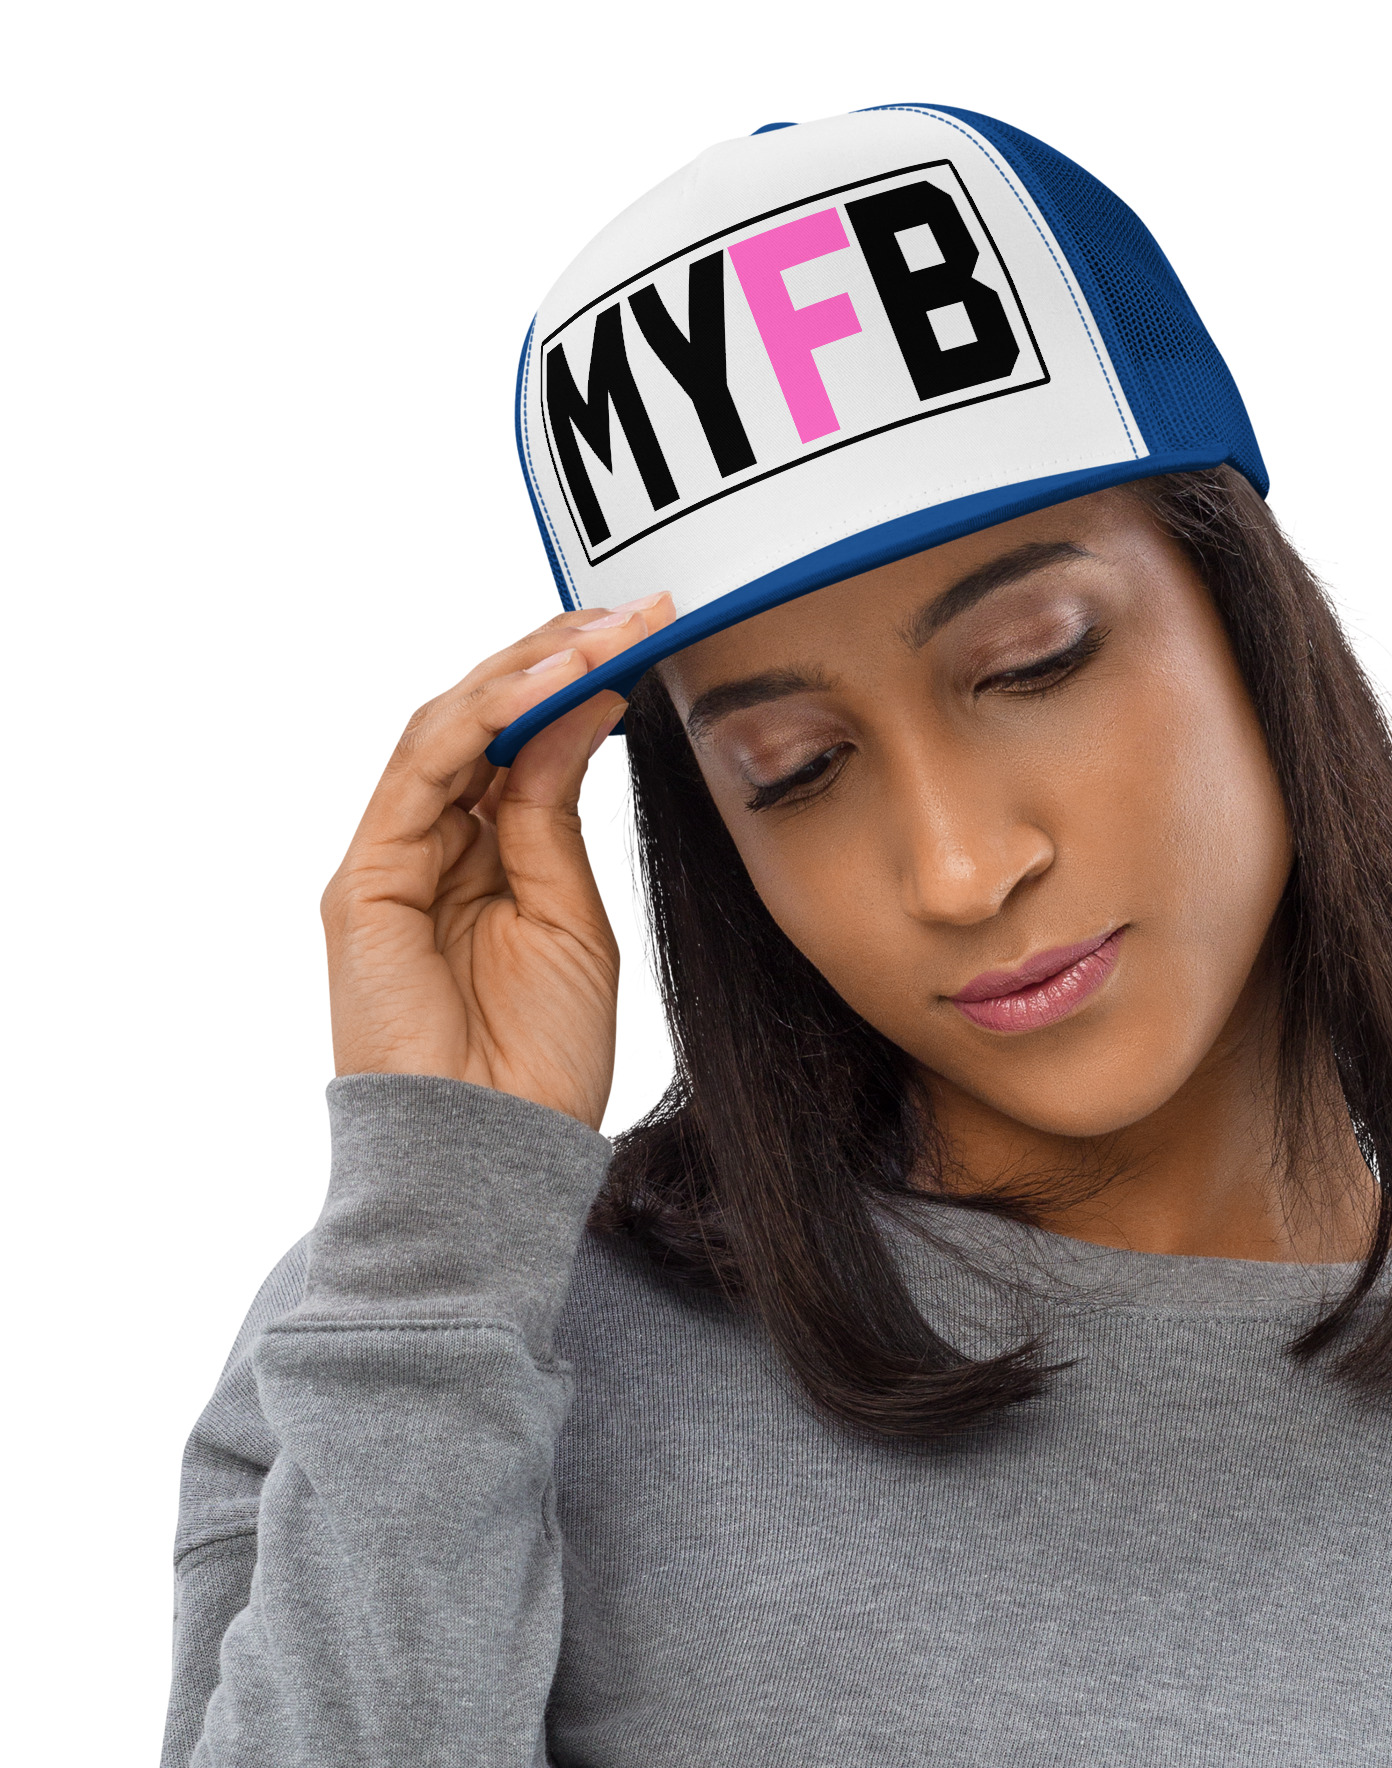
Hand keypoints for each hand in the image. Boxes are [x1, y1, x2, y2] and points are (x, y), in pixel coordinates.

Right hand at [321, 594, 674, 1128]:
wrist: (496, 1151)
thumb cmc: (541, 1055)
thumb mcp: (572, 915)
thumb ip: (555, 814)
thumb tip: (583, 709)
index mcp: (483, 857)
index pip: (518, 740)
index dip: (576, 681)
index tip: (648, 635)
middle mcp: (429, 846)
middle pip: (480, 719)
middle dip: (556, 656)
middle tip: (635, 609)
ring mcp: (389, 860)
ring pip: (446, 728)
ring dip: (527, 671)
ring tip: (603, 633)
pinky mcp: (361, 883)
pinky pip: (418, 772)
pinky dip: (482, 720)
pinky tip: (551, 688)